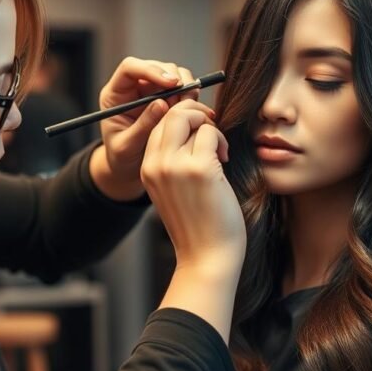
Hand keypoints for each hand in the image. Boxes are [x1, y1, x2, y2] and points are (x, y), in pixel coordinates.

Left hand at [90, 58, 214, 200]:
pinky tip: (195, 112)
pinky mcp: (166, 99)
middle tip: (187, 98)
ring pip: (173, 74)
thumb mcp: (126, 147)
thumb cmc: (121, 158)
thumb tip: (161, 104)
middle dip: (175, 79)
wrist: (129, 169)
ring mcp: (151, 92)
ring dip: (186, 87)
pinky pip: (183, 88)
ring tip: (189, 108)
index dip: (152, 70)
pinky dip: (191, 96)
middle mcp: (133, 88)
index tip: (171, 84)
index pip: (130, 68)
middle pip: (157, 67)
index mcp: (116, 95)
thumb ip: (142, 126)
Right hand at [141, 101, 244, 271]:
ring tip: (219, 151)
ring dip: (211, 128)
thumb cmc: (198, 225)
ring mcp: (176, 166)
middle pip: (171, 113)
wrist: (206, 257)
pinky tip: (224, 159)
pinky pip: (210, 133)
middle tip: (212, 130)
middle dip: (196, 113)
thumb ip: (174, 161)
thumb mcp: (173, 189)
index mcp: (147, 169)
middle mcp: (156, 164)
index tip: (199, 131)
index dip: (181, 120)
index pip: (158, 124)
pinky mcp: (199, 170)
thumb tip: (194, 126)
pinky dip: (221, 140)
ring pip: (191, 118)